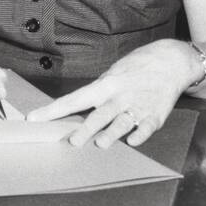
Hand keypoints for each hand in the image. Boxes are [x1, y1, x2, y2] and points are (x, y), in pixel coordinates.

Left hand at [26, 39, 196, 148]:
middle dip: (86, 129)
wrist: (171, 61)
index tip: (35, 119)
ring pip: (122, 122)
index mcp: (105, 86)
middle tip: (73, 141)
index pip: (74, 99)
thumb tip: (76, 108)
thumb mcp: (112, 74)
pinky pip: (146, 127)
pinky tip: (133, 141)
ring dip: (112, 133)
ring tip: (101, 143)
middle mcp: (119, 96)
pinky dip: (140, 134)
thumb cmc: (136, 69)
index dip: (53, 110)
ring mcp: (138, 106)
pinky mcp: (156, 115)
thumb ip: (97, 93)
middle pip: (99, 115)